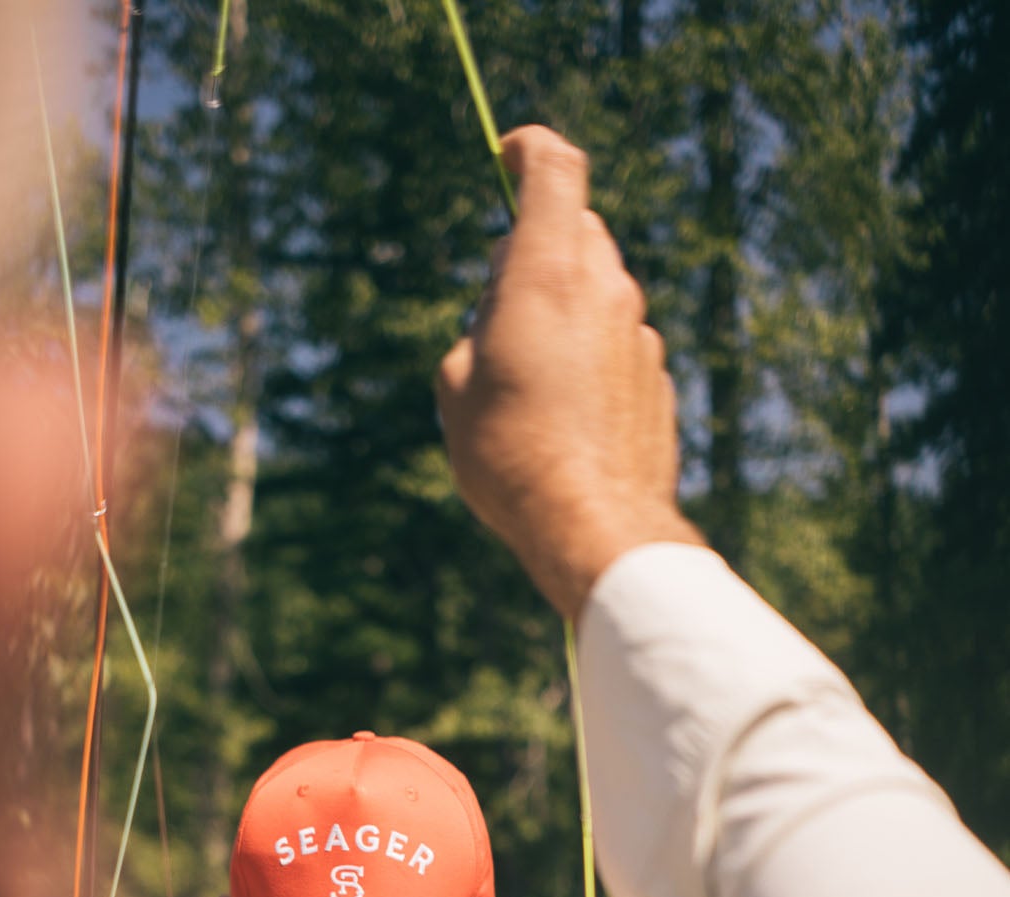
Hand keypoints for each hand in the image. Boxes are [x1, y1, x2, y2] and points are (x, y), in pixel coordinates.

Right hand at [436, 125, 701, 622]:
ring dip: (566, 316)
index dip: (529, 150)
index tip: (508, 156)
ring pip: (600, 294)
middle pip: (576, 232)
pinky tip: (567, 423)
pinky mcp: (659, 381)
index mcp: (549, 272)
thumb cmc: (510, 457)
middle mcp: (605, 288)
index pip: (555, 166)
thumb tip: (499, 317)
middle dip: (538, 254)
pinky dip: (593, 364)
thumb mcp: (456, 386)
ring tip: (530, 388)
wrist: (593, 527)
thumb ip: (477, 327)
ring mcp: (640, 334)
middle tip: (500, 312)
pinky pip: (619, 349)